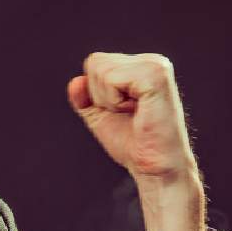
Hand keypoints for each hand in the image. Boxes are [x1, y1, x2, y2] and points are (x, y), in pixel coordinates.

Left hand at [66, 52, 198, 182]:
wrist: (155, 168)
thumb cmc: (134, 145)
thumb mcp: (100, 117)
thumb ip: (85, 98)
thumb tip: (75, 82)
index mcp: (141, 66)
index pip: (96, 63)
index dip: (97, 93)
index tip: (122, 112)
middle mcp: (151, 61)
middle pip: (96, 63)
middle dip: (101, 96)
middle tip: (128, 114)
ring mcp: (155, 66)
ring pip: (101, 70)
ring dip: (109, 100)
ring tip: (134, 113)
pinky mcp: (155, 77)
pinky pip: (110, 79)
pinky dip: (114, 101)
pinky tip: (137, 112)